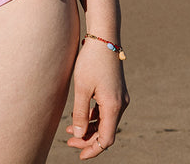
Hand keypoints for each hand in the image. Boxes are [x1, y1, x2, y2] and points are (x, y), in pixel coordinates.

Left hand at [65, 39, 128, 157]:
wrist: (104, 37)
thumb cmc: (91, 61)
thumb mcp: (82, 88)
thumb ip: (80, 113)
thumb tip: (79, 136)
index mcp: (113, 106)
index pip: (106, 139)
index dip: (93, 149)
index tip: (79, 154)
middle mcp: (120, 104)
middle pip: (106, 132)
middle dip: (88, 139)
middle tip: (69, 142)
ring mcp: (119, 97)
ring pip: (105, 121)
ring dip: (89, 128)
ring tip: (69, 131)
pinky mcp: (115, 91)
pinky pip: (105, 111)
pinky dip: (93, 116)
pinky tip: (79, 115)